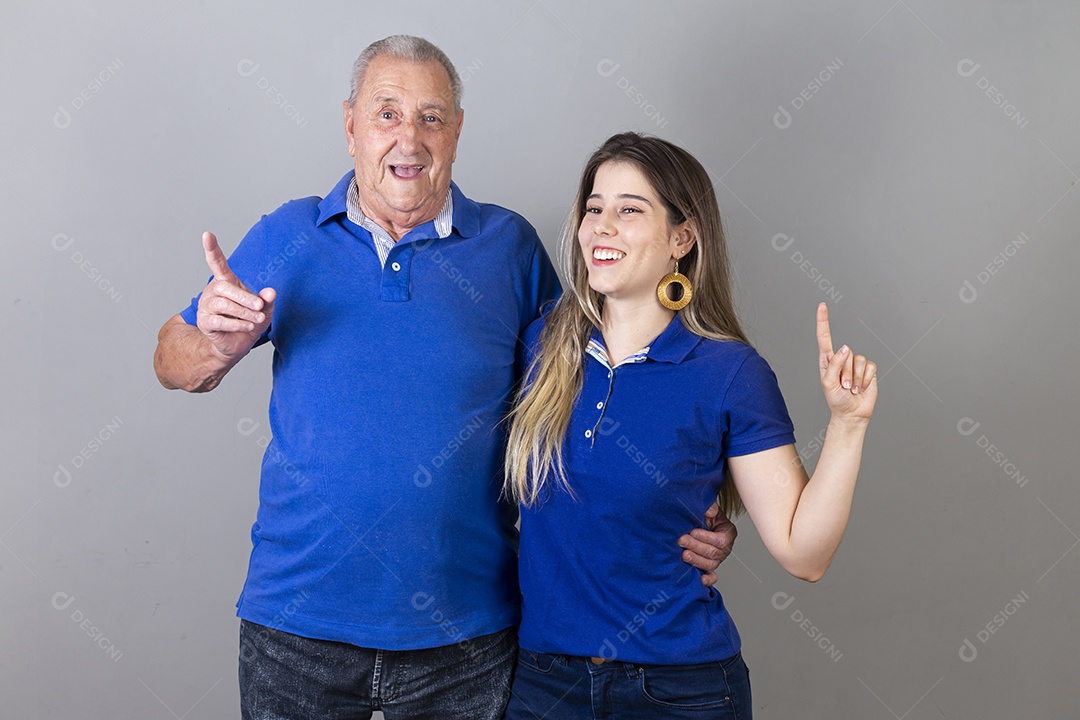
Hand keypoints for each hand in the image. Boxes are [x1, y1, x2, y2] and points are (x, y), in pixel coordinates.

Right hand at [196, 231, 275, 361]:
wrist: (237, 345)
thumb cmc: (249, 321)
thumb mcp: (264, 309)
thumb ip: (267, 300)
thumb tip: (271, 292)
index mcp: (226, 281)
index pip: (217, 262)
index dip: (212, 249)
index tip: (207, 234)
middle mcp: (213, 290)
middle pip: (225, 288)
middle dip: (245, 298)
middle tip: (260, 307)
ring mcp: (206, 306)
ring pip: (223, 304)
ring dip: (243, 312)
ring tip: (256, 319)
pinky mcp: (205, 321)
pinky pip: (219, 320)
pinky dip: (236, 324)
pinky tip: (247, 326)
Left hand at [679, 501, 737, 585]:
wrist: (697, 520)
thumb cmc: (703, 514)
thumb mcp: (709, 507)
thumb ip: (710, 507)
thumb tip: (709, 512)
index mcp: (728, 533)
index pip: (720, 540)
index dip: (706, 537)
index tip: (693, 531)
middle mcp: (725, 548)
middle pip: (714, 553)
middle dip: (696, 547)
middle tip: (682, 540)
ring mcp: (718, 559)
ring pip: (710, 564)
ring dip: (696, 560)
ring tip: (683, 554)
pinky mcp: (709, 567)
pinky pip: (712, 576)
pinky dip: (708, 579)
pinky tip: (700, 579)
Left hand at [816, 303, 876, 421]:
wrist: (852, 413)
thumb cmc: (836, 399)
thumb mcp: (828, 383)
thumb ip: (834, 364)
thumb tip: (845, 347)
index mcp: (827, 360)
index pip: (825, 337)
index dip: (823, 321)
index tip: (822, 306)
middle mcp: (841, 359)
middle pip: (846, 353)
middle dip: (845, 372)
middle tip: (843, 386)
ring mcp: (855, 364)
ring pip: (858, 360)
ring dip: (855, 377)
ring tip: (851, 388)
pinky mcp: (868, 369)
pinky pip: (869, 366)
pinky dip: (865, 379)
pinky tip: (861, 387)